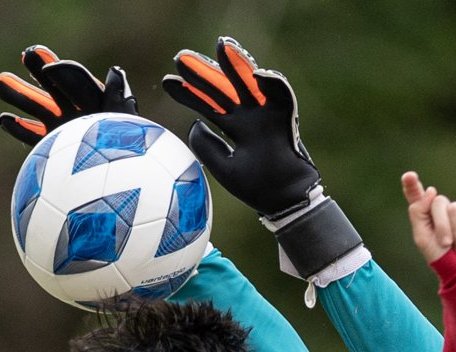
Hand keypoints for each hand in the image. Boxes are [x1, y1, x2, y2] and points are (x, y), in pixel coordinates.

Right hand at [0, 45, 135, 144]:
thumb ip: (116, 95)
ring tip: (1, 83)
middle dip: (37, 71)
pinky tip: (5, 119)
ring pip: (37, 108)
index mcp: (93, 102)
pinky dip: (18, 128)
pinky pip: (32, 136)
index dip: (58, 67)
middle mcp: (76, 113)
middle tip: (25, 56)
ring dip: (19, 94)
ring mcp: (62, 129)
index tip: (38, 54)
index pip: (74, 78)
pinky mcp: (52, 147)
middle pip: (52, 88)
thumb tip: (116, 71)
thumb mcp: (122, 119)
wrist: (108, 179)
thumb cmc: (121, 148)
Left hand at [162, 36, 319, 218]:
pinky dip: (273, 84)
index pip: (208, 105)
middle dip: (205, 72)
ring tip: (222, 48)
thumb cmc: (258, 188)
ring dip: (237, 65)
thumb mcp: (224, 169)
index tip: (168, 81)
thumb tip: (195, 123)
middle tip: (182, 58)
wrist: (287, 200)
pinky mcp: (287, 119)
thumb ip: (207, 147)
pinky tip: (258, 74)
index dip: (189, 93)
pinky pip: (282, 97)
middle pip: (224, 88)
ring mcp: (268, 115)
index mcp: (235, 128)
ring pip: (250, 84)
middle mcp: (249, 117)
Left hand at [402, 171, 455, 262]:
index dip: (412, 185)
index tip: (408, 175)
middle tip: (446, 244)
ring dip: (455, 233)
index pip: (417, 196)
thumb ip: (419, 211)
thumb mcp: (422, 236)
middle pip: (437, 201)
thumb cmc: (441, 255)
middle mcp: (443, 208)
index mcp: (425, 214)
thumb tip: (432, 190)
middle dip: (441, 226)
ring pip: (454, 209)